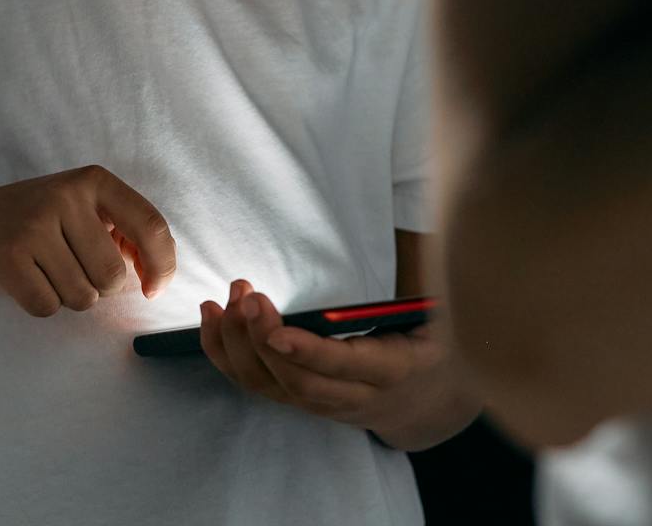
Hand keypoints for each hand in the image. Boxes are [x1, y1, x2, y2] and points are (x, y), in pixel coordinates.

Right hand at [0, 165, 176, 317]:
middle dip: (101, 288)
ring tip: (47, 271)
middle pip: (113, 275)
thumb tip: (155, 276)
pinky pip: (48, 307)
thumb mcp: (84, 209)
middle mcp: (65, 196)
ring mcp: (34, 226)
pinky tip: (28, 280)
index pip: (149, 225)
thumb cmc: (41, 221)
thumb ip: (125, 232)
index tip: (153, 289)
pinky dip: (43, 304)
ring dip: (71, 297)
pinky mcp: (8, 258)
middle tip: (75, 270)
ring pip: (83, 296)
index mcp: (94, 181)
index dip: (161, 265)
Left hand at [200, 281, 470, 447]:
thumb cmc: (429, 345)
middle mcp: (355, 399)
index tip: (277, 331)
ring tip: (224, 301)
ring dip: (239, 346)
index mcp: (393, 372)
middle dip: (263, 340)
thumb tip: (429, 245)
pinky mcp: (300, 402)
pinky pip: (257, 386)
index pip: (345, 368)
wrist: (424, 401)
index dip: (309, 353)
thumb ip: (426, 294)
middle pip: (299, 383)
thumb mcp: (440, 321)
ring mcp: (324, 407)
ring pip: (272, 388)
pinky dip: (226, 356)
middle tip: (244, 295)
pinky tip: (211, 320)